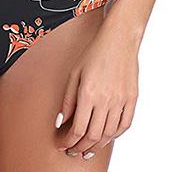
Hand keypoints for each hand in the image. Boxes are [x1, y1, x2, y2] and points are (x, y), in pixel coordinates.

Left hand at [54, 15, 139, 159]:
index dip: (68, 142)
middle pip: (92, 136)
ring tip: (86, 150)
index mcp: (88, 93)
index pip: (77, 129)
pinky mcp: (132, 99)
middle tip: (72, 151)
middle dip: (79, 148)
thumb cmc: (94, 53)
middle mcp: (105, 100)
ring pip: (108, 135)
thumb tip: (60, 122)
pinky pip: (124, 125)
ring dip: (96, 146)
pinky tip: (106, 138)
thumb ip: (67, 99)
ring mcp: (121, 101)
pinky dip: (114, 136)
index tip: (62, 144)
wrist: (119, 40)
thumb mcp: (74, 73)